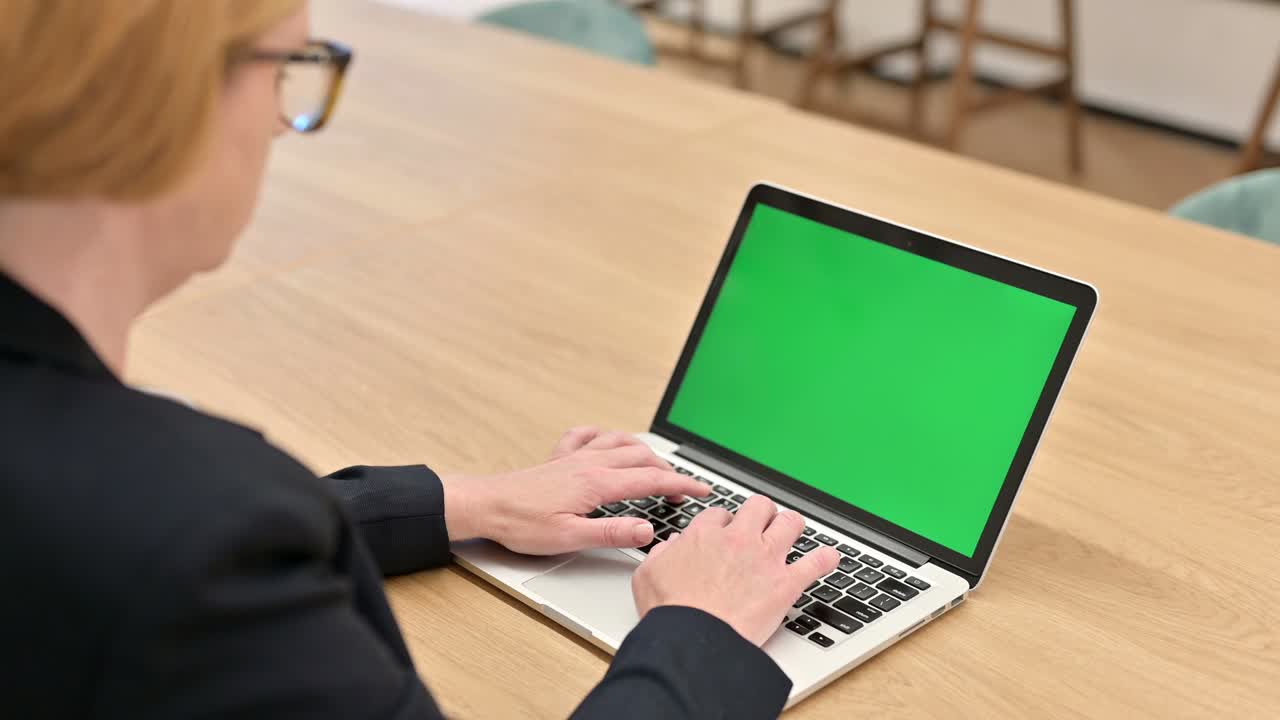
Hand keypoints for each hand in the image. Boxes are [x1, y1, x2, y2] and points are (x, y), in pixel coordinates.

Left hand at [442, 426, 710, 553]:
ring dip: (643, 451)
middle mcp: (589, 463)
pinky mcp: (559, 458)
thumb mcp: (570, 538)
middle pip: (642, 458)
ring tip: (656, 466)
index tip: (702, 489)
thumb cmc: (522, 524)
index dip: (681, 485)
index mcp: (597, 483)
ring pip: (620, 442)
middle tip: (682, 490)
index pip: (651, 480)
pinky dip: (604, 434)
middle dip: (668, 471)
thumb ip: (612, 534)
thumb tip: (647, 531)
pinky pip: (587, 435)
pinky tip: (607, 441)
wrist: (486, 506)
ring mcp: (574, 457)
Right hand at [631, 496, 839, 645]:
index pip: (719, 514)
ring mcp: (765, 559)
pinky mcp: (786, 583)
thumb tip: (671, 546)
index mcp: (705, 536)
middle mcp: (738, 540)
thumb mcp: (648, 575)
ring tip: (792, 531)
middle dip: (761, 513)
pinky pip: (815, 563)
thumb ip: (661, 554)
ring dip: (791, 526)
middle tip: (761, 524)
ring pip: (790, 523)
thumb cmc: (672, 613)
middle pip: (759, 507)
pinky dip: (825, 560)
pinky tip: (830, 558)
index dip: (724, 522)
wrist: (695, 639)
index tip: (725, 531)